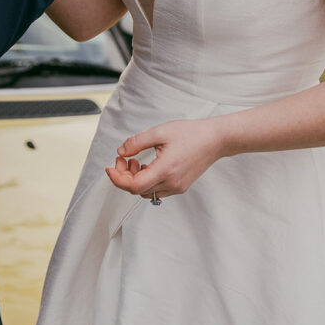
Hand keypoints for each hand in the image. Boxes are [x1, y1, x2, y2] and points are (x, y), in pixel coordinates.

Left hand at [105, 118, 224, 200]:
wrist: (215, 139)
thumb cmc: (190, 133)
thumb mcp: (160, 132)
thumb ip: (137, 142)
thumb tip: (121, 152)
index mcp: (165, 170)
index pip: (133, 186)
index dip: (117, 179)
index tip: (109, 167)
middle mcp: (171, 183)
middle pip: (138, 191)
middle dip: (124, 177)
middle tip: (122, 159)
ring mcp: (177, 187)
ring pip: (147, 192)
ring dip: (135, 180)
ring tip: (135, 161)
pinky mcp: (181, 186)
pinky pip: (158, 190)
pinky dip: (147, 181)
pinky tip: (147, 166)